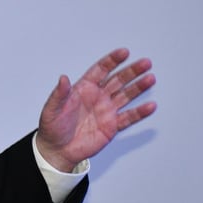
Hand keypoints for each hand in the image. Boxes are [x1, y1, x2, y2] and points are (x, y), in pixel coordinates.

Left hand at [36, 48, 155, 172]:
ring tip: (150, 78)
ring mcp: (106, 111)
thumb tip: (63, 78)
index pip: (101, 70)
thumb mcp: (52, 109)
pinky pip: (128, 118)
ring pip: (126, 96)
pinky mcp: (112, 126)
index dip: (112, 61)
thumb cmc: (53, 127)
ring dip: (138, 87)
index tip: (124, 53)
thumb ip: (59, 94)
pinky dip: (139, 113)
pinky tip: (150, 106)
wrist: (58, 150)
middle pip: (118, 80)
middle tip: (145, 63)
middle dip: (131, 71)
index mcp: (84, 88)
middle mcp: (98, 97)